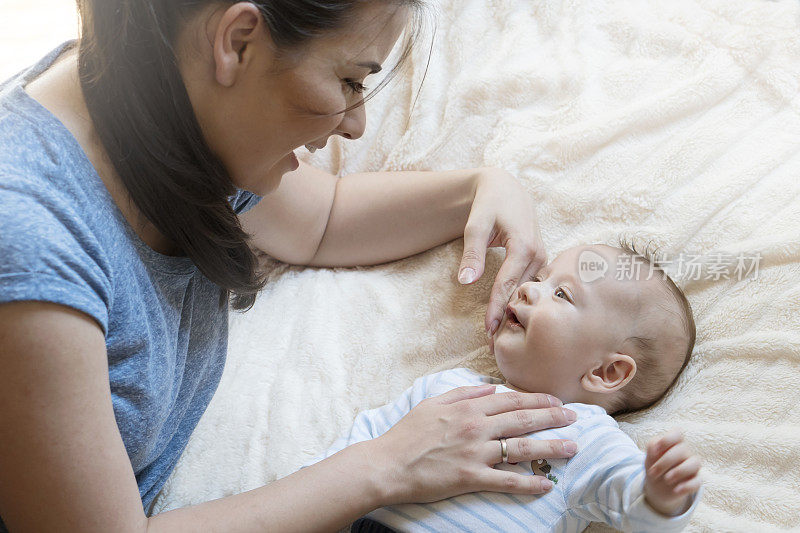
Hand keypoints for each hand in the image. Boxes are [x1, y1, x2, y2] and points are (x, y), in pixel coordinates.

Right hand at [371, 384, 577, 505]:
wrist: (387, 464)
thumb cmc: (406, 434)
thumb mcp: (432, 403)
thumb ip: (462, 393)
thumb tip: (489, 387)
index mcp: (468, 408)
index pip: (511, 400)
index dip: (537, 399)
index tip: (555, 400)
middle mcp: (476, 427)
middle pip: (523, 419)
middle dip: (553, 417)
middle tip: (574, 418)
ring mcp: (475, 453)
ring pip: (521, 448)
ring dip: (550, 447)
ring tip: (572, 447)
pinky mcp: (471, 477)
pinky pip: (506, 480)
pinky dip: (528, 483)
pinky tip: (546, 485)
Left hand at [456, 167, 545, 352]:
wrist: (505, 188)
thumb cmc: (489, 203)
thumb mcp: (475, 224)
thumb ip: (471, 254)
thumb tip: (464, 282)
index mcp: (524, 246)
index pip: (507, 285)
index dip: (497, 309)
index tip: (488, 332)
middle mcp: (539, 255)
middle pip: (520, 294)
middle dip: (506, 318)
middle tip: (493, 347)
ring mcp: (542, 259)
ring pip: (527, 292)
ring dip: (514, 313)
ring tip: (500, 340)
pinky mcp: (540, 262)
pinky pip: (530, 286)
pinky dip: (519, 302)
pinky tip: (509, 319)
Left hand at [644, 429, 701, 515]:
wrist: (658, 487)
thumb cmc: (655, 466)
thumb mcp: (649, 456)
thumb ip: (652, 446)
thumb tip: (656, 447)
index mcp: (674, 443)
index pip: (677, 433)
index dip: (667, 439)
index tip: (655, 450)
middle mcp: (685, 452)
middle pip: (682, 449)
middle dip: (664, 462)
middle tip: (653, 472)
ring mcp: (692, 467)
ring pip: (695, 463)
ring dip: (679, 471)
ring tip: (666, 479)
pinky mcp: (695, 481)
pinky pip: (698, 481)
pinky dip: (687, 486)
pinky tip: (676, 490)